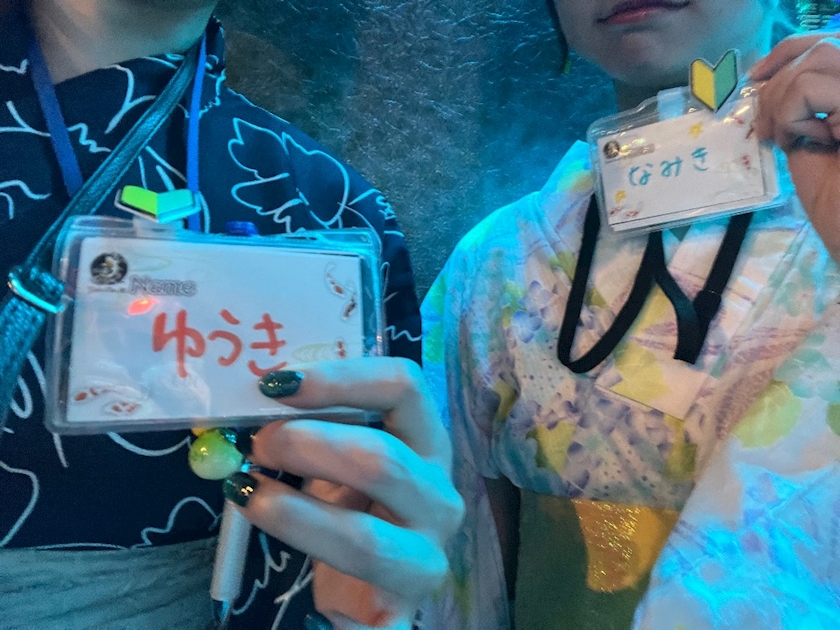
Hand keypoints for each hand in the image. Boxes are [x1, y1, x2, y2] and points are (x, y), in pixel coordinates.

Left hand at [226, 358, 463, 628]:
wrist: (369, 582)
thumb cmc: (350, 501)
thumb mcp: (336, 456)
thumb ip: (308, 424)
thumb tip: (249, 396)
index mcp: (426, 444)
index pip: (404, 388)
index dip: (341, 378)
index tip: (276, 383)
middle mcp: (438, 497)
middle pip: (383, 460)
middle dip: (306, 446)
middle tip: (253, 444)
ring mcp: (425, 558)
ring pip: (365, 539)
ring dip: (292, 514)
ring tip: (244, 494)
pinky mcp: (401, 613)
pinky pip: (380, 629)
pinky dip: (340, 627)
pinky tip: (310, 620)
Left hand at [751, 32, 839, 261]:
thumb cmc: (838, 203)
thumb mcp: (811, 148)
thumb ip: (798, 114)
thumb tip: (766, 90)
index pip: (826, 45)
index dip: (788, 52)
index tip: (756, 76)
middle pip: (818, 50)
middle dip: (778, 87)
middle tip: (768, 132)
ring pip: (815, 61)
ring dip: (786, 103)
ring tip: (794, 141)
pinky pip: (809, 89)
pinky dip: (793, 116)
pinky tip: (809, 145)